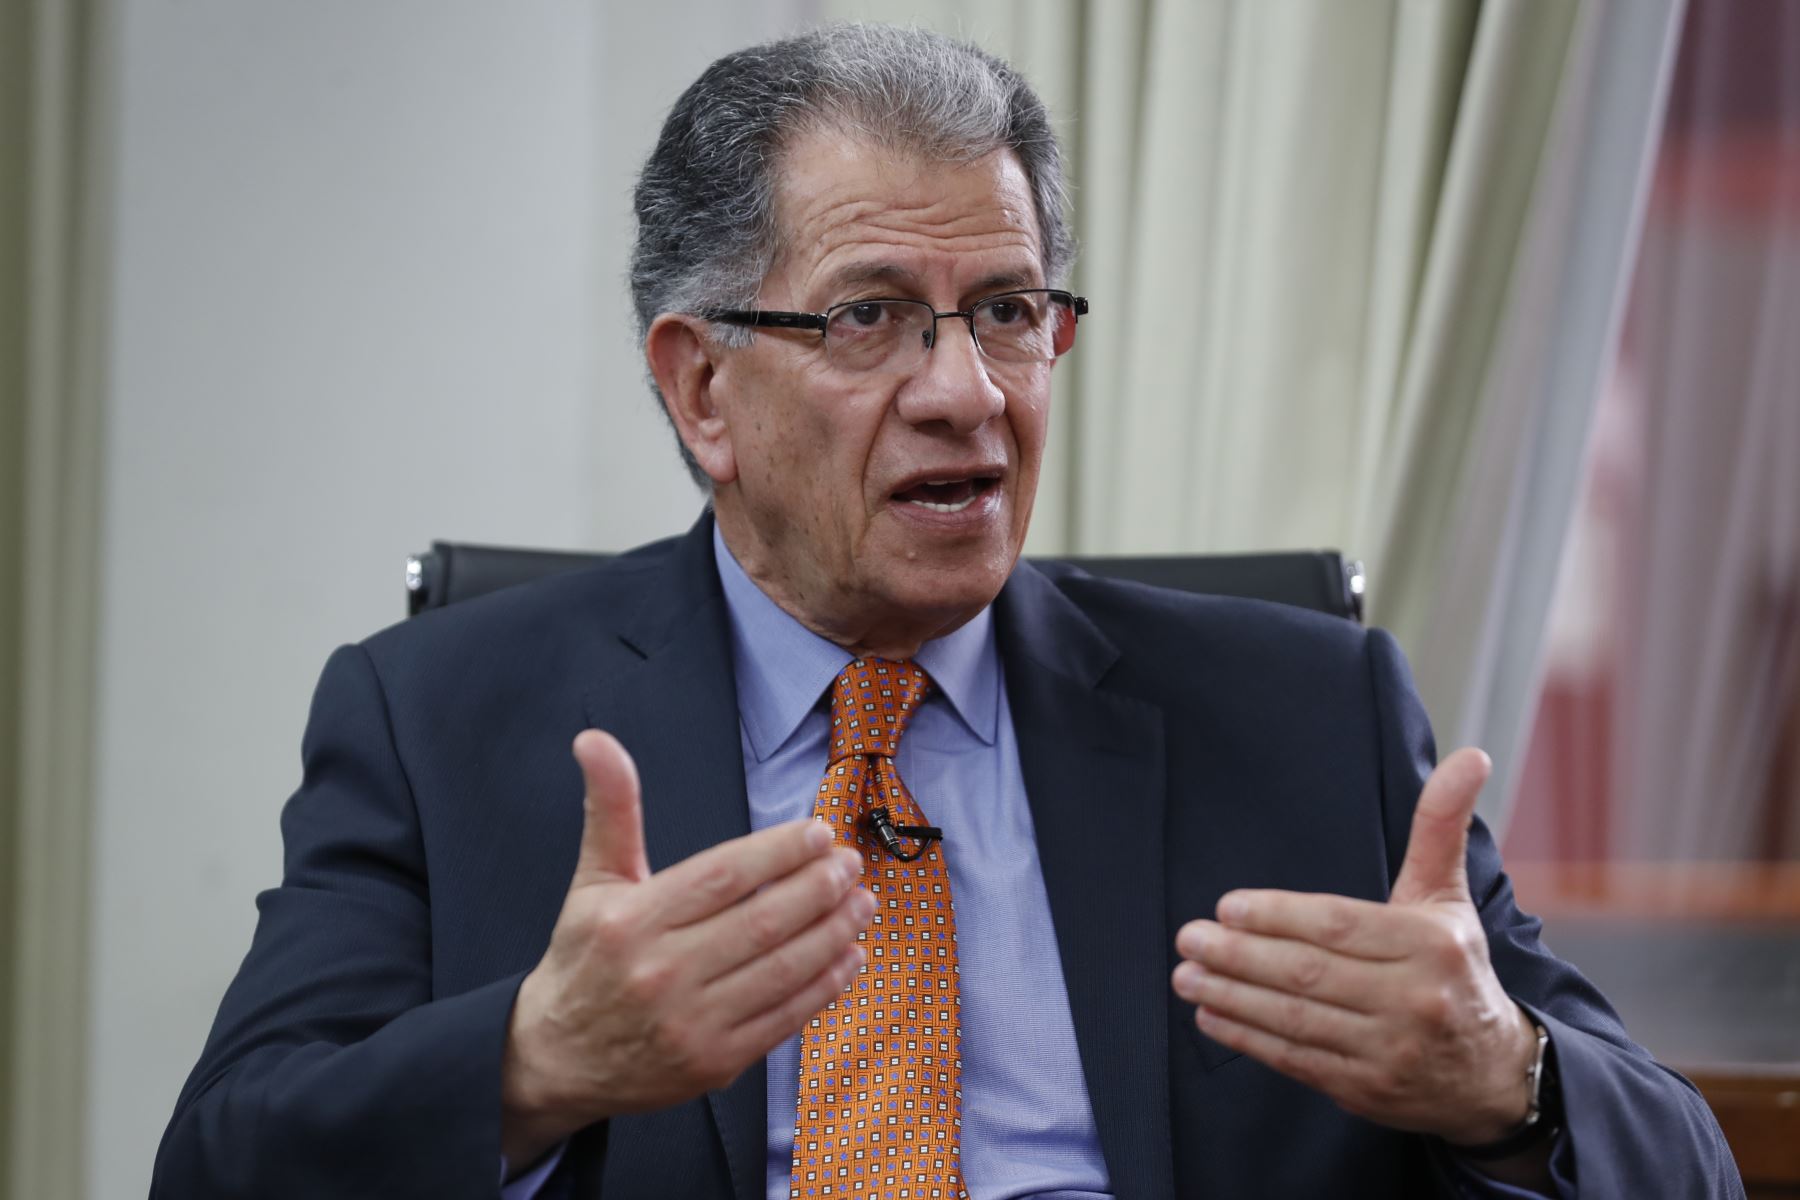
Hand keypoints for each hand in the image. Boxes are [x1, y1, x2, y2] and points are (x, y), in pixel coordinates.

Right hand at [500, 730, 871, 1165]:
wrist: (556, 1058)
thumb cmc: (585, 960)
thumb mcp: (592, 881)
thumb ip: (611, 809)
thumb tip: (596, 740)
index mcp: (632, 921)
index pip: (723, 875)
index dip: (779, 851)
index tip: (819, 833)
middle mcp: (661, 973)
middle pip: (762, 922)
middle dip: (818, 887)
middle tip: (850, 864)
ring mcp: (690, 1023)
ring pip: (781, 969)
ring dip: (834, 933)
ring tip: (862, 902)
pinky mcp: (714, 1063)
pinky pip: (784, 1018)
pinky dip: (825, 985)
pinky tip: (850, 956)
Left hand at [1171, 748, 1537, 1144]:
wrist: (1491, 1072)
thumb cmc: (1454, 967)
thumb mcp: (1446, 897)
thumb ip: (1439, 826)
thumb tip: (1469, 756)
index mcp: (1431, 945)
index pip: (1339, 926)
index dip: (1278, 917)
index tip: (1226, 908)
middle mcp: (1414, 1000)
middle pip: (1310, 974)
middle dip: (1239, 957)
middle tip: (1188, 938)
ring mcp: (1391, 1051)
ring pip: (1297, 1019)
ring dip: (1232, 998)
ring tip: (1186, 977)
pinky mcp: (1367, 1090)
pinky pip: (1298, 1060)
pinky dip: (1249, 1039)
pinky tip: (1211, 1016)